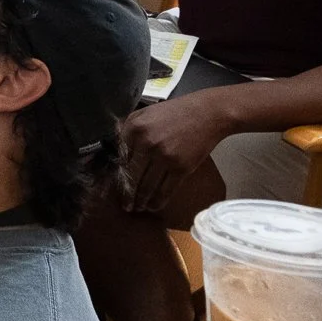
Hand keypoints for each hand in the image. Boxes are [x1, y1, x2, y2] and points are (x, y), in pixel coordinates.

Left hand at [119, 93, 231, 211]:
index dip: (116, 173)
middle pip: (131, 175)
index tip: (114, 184)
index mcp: (134, 128)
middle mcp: (147, 143)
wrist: (207, 114)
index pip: (119, 157)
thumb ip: (128, 129)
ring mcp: (164, 157)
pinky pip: (166, 190)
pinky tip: (152, 206)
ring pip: (147, 185)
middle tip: (124, 204)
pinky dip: (157, 201)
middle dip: (126, 193)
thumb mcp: (145, 113)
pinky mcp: (181, 168)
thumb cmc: (174, 113)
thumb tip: (114, 148)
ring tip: (136, 208)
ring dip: (140, 200)